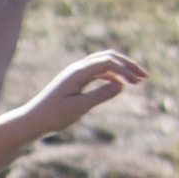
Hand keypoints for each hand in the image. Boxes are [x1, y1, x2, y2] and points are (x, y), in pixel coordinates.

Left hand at [0, 49, 143, 162]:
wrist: (33, 120)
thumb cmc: (54, 116)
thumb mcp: (79, 108)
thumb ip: (100, 95)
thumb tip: (121, 86)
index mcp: (78, 72)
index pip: (107, 62)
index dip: (125, 70)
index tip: (138, 83)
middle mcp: (77, 69)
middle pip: (108, 57)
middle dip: (127, 65)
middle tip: (145, 77)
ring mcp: (76, 74)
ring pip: (103, 63)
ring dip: (121, 69)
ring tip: (137, 81)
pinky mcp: (75, 81)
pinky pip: (97, 72)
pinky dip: (111, 75)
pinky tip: (120, 85)